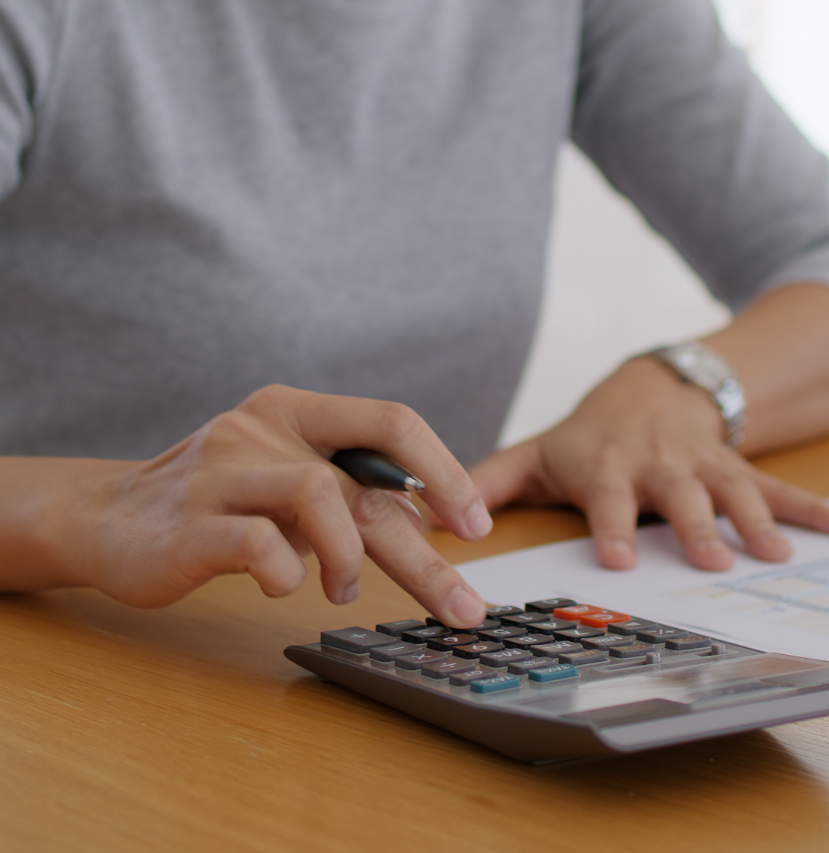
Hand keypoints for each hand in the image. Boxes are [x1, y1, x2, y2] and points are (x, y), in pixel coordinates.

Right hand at [2, 386, 490, 625]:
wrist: (108, 517)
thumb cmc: (218, 501)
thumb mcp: (287, 478)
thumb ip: (348, 492)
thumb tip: (429, 527)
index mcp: (295, 411)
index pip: (390, 421)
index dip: (443, 470)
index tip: (475, 525)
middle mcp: (261, 429)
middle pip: (367, 484)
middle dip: (424, 555)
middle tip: (462, 607)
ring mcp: (221, 471)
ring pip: (317, 496)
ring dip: (349, 560)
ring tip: (341, 593)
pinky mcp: (188, 523)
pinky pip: (257, 543)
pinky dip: (286, 573)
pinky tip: (283, 586)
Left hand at [469, 358, 828, 570]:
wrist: (648, 391)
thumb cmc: (585, 436)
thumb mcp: (535, 454)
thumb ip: (487, 484)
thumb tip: (432, 520)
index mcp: (605, 467)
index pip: (605, 498)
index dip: (610, 526)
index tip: (615, 558)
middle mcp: (656, 465)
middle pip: (677, 496)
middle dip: (695, 525)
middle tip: (711, 560)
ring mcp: (699, 465)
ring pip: (730, 489)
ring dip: (755, 519)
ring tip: (775, 554)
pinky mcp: (732, 466)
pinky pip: (772, 484)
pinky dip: (807, 508)